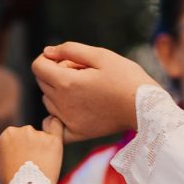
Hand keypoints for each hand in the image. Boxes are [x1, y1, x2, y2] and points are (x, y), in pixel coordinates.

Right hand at [0, 117, 64, 183]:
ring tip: (42, 165)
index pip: (16, 135)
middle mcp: (22, 130)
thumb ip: (7, 148)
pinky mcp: (53, 140)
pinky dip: (57, 129)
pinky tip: (56, 139)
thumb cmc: (13, 181)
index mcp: (7, 134)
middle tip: (34, 163)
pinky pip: (57, 127)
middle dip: (32, 145)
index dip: (20, 147)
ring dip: (43, 146)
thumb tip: (13, 144)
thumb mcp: (0, 163)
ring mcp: (39, 134)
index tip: (23, 158)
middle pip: (29, 134)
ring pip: (43, 136)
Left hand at [30, 42, 158, 141]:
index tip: (65, 59)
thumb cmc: (126, 77)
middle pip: (42, 82)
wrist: (146, 108)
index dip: (48, 58)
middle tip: (82, 73)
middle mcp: (62, 103)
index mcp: (66, 82)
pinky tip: (72, 110)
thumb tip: (47, 51)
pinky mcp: (77, 133)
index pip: (37, 66)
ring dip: (58, 92)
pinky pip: (54, 126)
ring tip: (85, 89)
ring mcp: (68, 121)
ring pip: (48, 101)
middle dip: (56, 73)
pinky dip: (57, 118)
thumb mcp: (100, 55)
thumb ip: (70, 50)